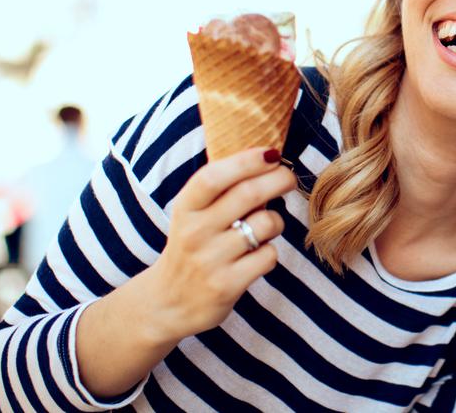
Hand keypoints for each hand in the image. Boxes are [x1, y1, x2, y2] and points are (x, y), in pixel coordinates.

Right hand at [146, 147, 294, 344]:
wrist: (167, 303)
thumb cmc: (193, 246)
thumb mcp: (194, 214)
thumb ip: (223, 189)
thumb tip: (269, 157)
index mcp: (185, 208)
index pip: (213, 177)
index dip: (246, 160)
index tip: (272, 153)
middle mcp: (194, 232)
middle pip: (249, 194)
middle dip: (279, 179)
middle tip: (288, 178)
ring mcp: (210, 261)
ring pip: (266, 223)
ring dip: (276, 221)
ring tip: (267, 226)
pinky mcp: (226, 285)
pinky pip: (269, 255)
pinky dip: (270, 252)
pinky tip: (257, 255)